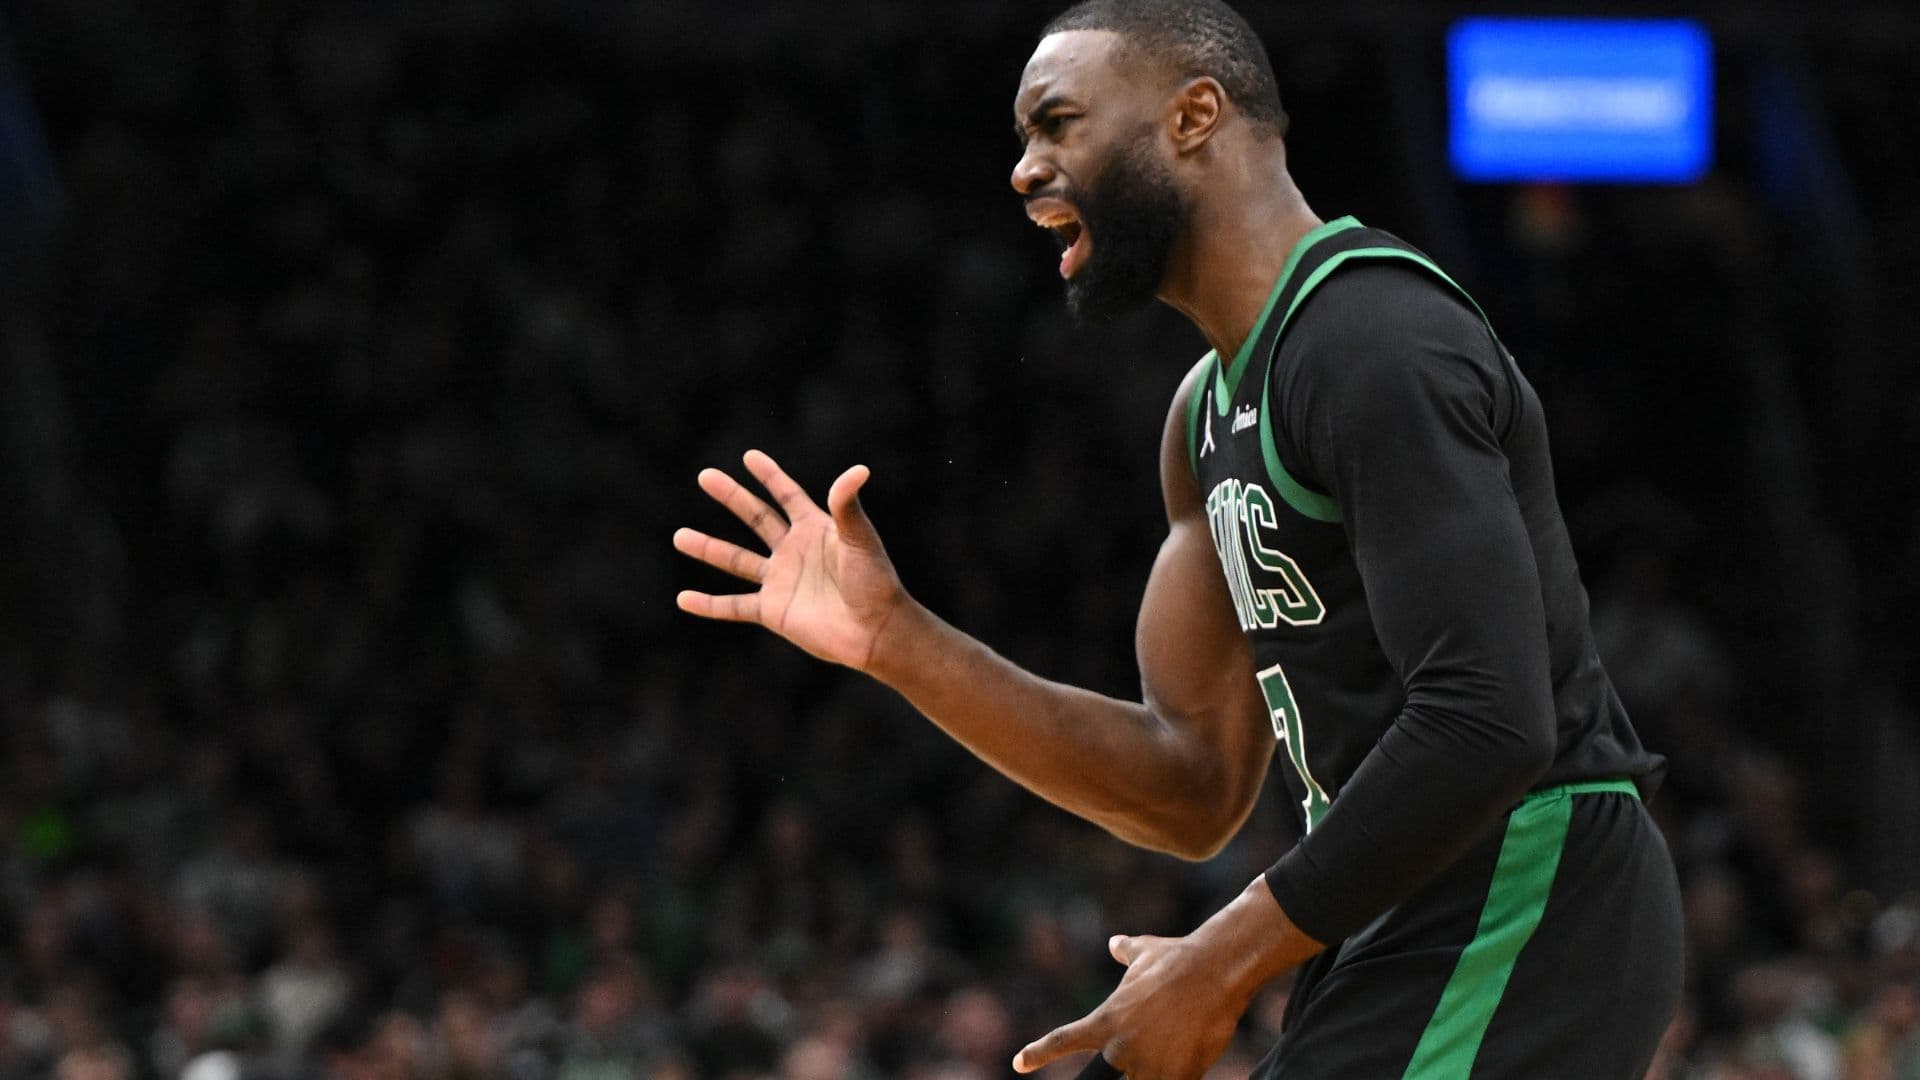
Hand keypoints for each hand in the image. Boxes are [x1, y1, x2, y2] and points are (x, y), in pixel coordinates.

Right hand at [674, 449, 905, 671]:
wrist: (874, 631)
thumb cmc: (874, 582)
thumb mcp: (860, 540)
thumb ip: (848, 508)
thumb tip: (858, 469)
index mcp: (816, 529)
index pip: (787, 496)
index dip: (769, 476)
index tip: (749, 457)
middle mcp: (794, 551)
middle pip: (756, 518)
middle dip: (732, 497)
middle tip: (705, 476)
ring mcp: (781, 581)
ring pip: (737, 560)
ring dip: (708, 548)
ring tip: (679, 536)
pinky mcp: (773, 611)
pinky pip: (734, 607)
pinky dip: (708, 604)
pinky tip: (683, 599)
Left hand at [1017, 878, 1320, 1079]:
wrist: (1215, 970)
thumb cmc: (1177, 958)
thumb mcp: (1144, 952)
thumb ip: (1125, 952)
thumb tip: (1114, 942)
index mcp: (1105, 1020)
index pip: (1062, 1040)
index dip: (1038, 1054)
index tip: (1019, 1062)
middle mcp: (1120, 1048)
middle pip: (1106, 1078)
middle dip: (1122, 1067)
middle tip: (1147, 1039)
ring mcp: (1147, 1067)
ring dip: (1155, 1069)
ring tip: (1175, 1040)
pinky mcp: (1177, 1076)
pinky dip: (1181, 1073)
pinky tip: (1193, 1053)